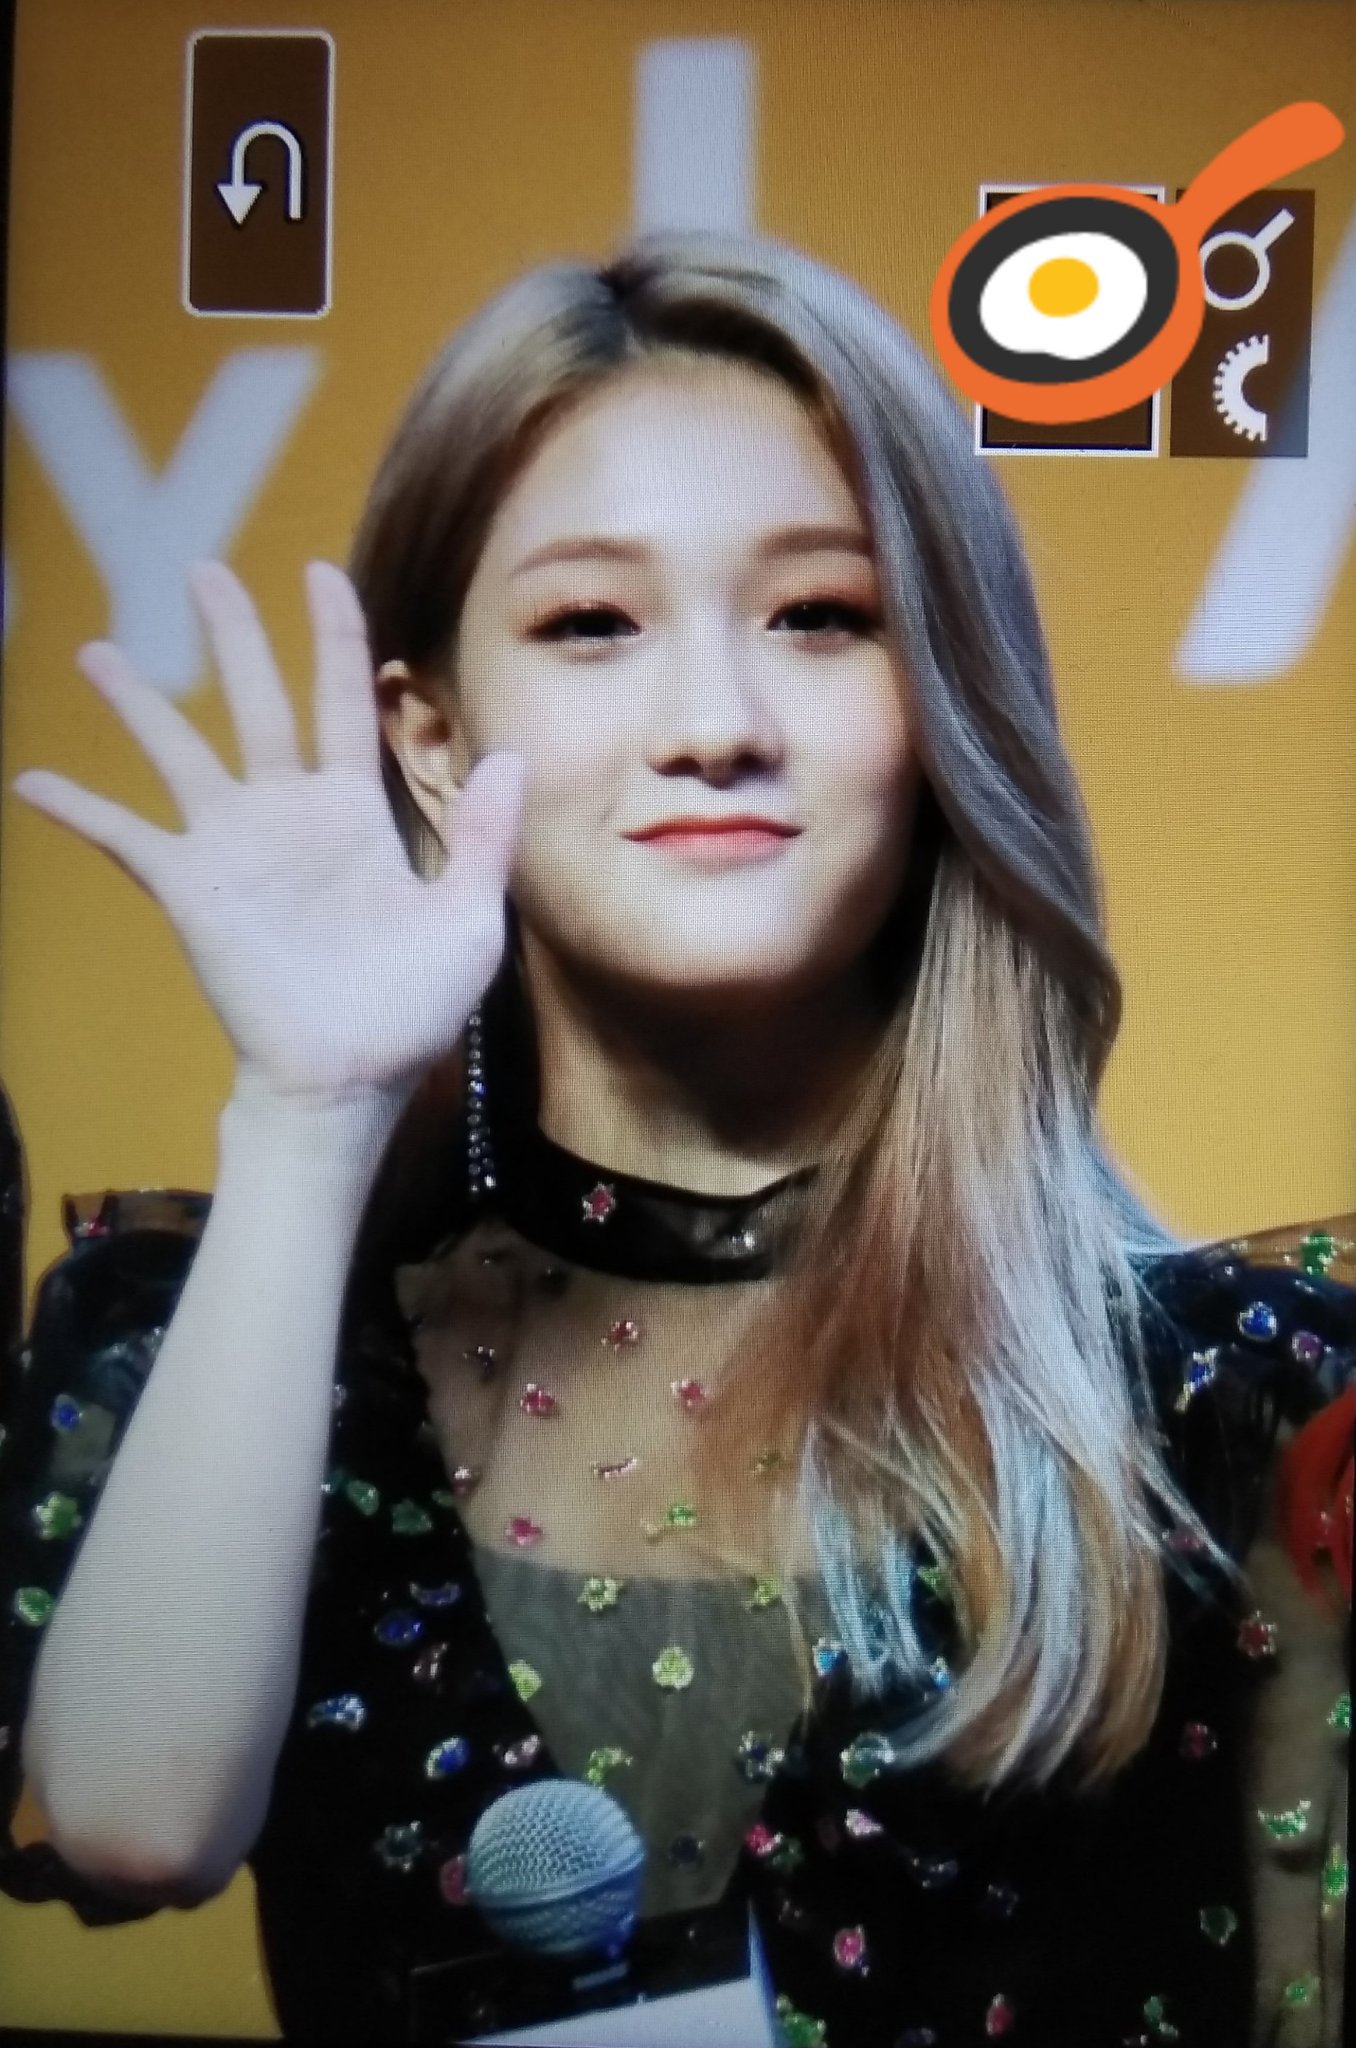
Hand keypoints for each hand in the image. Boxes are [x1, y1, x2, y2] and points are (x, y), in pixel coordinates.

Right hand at [10, 561, 525, 1104]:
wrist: (346, 1080)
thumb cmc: (410, 1011)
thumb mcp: (468, 923)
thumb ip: (485, 840)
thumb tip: (511, 756)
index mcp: (357, 814)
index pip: (344, 702)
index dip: (333, 635)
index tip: (319, 573)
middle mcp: (289, 814)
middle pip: (257, 700)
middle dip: (232, 634)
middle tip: (202, 570)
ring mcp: (234, 848)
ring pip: (181, 752)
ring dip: (137, 702)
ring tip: (94, 649)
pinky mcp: (191, 889)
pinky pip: (127, 839)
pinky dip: (81, 810)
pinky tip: (33, 783)